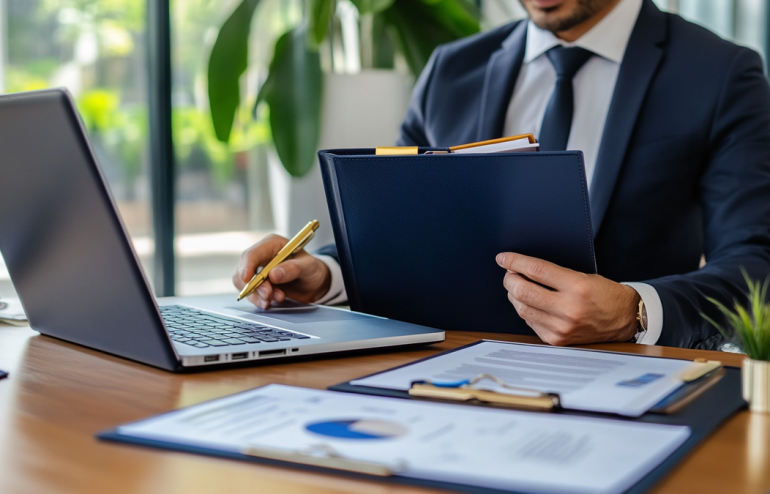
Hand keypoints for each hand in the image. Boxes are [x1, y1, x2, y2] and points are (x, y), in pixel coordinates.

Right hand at [233, 234, 330, 308]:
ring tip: (277, 298)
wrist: (314, 283)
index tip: (247, 279)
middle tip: (268, 295)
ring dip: (258, 295)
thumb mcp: (308, 267)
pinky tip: (270, 303)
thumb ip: (292, 269)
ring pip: (245, 284)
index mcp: (272, 244)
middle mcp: (262, 256)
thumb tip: (273, 274)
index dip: (247, 266)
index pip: (252, 254)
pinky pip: (252, 293)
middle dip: (255, 286)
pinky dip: (259, 300)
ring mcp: (259, 270)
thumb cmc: (312, 269)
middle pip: (244, 270)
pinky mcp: (260, 284)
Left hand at [496, 252, 639, 345]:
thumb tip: (521, 268)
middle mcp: (568, 309)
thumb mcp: (583, 276)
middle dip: (509, 279)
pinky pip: (529, 323)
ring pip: (522, 308)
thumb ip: (554, 273)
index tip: (503, 258)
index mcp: (577, 287)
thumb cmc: (604, 294)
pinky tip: (529, 303)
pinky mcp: (557, 340)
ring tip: (517, 287)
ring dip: (514, 295)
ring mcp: (562, 327)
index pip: (536, 270)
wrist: (624, 319)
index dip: (515, 262)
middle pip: (523, 291)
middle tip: (509, 273)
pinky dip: (525, 310)